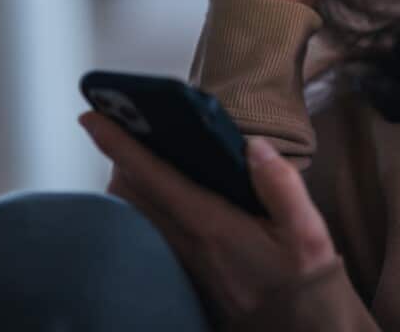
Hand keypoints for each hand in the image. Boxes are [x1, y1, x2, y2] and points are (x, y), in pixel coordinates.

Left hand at [78, 110, 338, 326]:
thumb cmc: (305, 281)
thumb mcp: (307, 232)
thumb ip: (280, 184)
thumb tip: (253, 146)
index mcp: (212, 225)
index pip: (154, 177)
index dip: (120, 146)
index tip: (91, 118)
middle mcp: (188, 243)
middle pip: (132, 194)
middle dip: (118, 159)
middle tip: (120, 125)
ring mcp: (185, 260)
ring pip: (138, 215)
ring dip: (129, 184)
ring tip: (139, 154)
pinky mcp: (190, 272)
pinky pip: (153, 231)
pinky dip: (145, 206)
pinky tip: (162, 194)